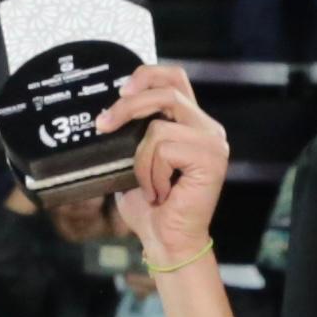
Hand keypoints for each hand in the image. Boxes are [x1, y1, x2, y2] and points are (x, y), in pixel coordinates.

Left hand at [101, 62, 229, 264]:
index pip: (174, 77)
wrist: (165, 241)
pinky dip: (152, 173)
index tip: (120, 92)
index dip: (147, 75)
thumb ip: (134, 130)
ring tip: (148, 186)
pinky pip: (165, 149)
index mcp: (193, 124)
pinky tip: (160, 193)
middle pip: (166, 92)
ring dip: (141, 160)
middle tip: (103, 125)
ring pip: (159, 127)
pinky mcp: (212, 160)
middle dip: (128, 107)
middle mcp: (208, 129)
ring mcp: (213, 144)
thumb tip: (108, 109)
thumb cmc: (150, 206)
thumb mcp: (135, 158)